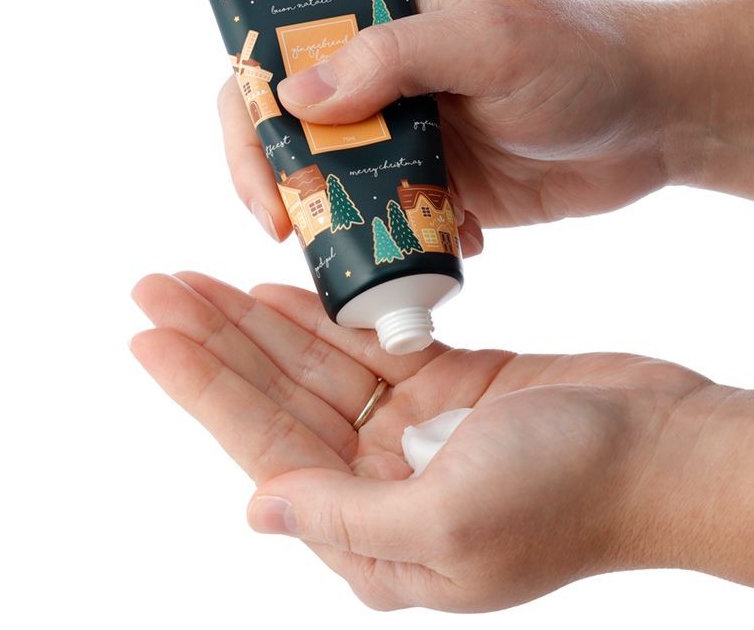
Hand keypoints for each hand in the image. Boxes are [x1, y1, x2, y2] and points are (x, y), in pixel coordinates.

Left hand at [130, 273, 753, 610]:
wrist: (665, 448)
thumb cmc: (573, 492)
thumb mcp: (452, 522)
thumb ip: (344, 519)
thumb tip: (256, 510)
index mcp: (373, 535)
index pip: (263, 449)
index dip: (201, 389)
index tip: (149, 335)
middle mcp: (381, 482)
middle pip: (276, 400)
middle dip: (214, 342)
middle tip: (156, 286)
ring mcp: (413, 428)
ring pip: (312, 367)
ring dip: (257, 322)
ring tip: (199, 280)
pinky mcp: (446, 383)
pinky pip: (365, 345)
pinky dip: (320, 317)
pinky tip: (277, 289)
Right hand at [271, 0, 753, 222]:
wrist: (653, 118)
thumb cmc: (582, 58)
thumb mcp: (491, 41)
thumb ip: (395, 57)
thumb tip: (293, 97)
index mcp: (383, 22)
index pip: (282, 59)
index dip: (253, 120)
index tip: (267, 186)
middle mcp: (384, 80)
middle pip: (295, 132)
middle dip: (287, 185)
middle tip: (296, 234)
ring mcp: (410, 138)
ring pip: (340, 185)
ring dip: (346, 222)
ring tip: (376, 248)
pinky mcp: (439, 187)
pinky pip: (392, 220)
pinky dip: (405, 240)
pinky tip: (455, 242)